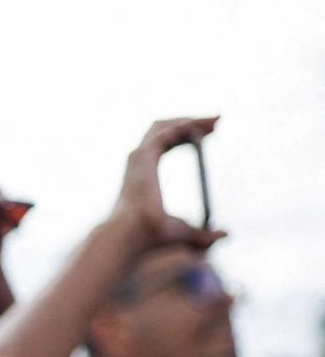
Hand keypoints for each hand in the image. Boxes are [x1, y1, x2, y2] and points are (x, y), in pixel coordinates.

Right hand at [113, 116, 225, 251]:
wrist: (131, 235)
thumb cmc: (152, 237)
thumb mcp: (185, 232)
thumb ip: (204, 233)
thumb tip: (225, 235)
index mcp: (144, 175)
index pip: (166, 145)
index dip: (188, 137)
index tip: (210, 135)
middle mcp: (138, 162)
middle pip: (165, 130)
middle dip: (191, 122)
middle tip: (217, 122)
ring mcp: (137, 158)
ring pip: (163, 125)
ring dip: (189, 119)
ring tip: (215, 120)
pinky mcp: (142, 156)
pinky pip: (163, 130)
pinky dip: (183, 124)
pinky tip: (201, 126)